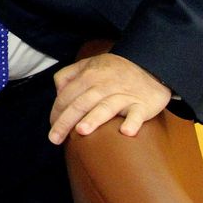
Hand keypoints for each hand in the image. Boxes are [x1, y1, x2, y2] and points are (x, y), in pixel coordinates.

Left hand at [48, 52, 171, 144]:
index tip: (52, 127)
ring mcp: (124, 95)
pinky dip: (133, 122)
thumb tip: (57, 92)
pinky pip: (137, 114)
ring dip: (94, 118)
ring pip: (106, 107)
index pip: (67, 96)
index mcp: (89, 76)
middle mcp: (104, 85)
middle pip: (81, 103)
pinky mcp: (143, 105)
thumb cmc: (113, 70)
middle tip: (55, 138)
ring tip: (81, 130)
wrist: (150, 65)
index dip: (56, 112)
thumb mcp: (88, 64)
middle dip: (65, 121)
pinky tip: (126, 132)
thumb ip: (68, 75)